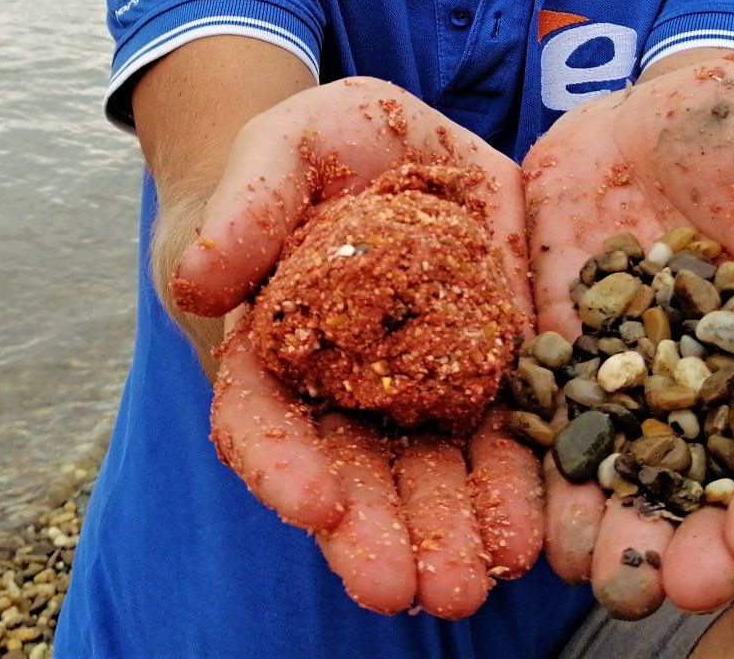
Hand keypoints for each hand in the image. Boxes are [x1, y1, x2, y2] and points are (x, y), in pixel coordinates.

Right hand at [169, 77, 541, 618]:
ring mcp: (419, 387)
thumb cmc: (318, 151)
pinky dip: (513, 492)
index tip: (314, 504)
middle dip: (373, 533)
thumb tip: (202, 283)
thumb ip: (247, 202)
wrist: (396, 150)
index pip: (261, 416)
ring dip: (446, 536)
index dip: (281, 463)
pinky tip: (531, 533)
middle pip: (349, 472)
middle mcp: (342, 387)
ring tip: (469, 585)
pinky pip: (503, 440)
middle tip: (397, 589)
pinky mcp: (491, 370)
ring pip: (428, 475)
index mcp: (271, 344)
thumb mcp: (283, 144)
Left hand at [520, 52, 733, 617]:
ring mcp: (634, 369)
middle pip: (710, 484)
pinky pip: (546, 413)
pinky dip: (535, 463)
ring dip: (606, 525)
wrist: (660, 96)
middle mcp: (716, 384)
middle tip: (657, 589)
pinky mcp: (563, 343)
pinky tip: (518, 505)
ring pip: (624, 466)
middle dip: (687, 544)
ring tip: (581, 567)